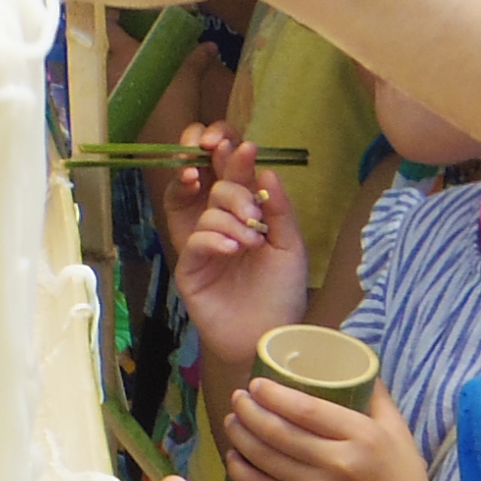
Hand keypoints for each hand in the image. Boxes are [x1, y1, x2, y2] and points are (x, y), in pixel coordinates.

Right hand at [172, 128, 306, 353]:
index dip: (226, 150)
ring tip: (253, 240)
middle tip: (243, 186)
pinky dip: (214, 239)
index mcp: (244, 209)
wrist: (270, 335)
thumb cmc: (281, 291)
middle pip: (210, 179)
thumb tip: (266, 170)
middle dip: (223, 174)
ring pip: (204, 208)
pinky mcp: (190, 267)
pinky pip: (194, 240)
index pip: (228, 168)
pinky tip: (233, 250)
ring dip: (230, 217)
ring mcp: (201, 242)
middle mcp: (219, 220)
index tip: (239, 144)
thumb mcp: (290, 245)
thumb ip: (279, 208)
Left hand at [227, 381, 445, 480]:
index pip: (307, 409)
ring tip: (233, 421)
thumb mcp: (398, 432)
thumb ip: (376, 397)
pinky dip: (243, 472)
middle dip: (251, 412)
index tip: (257, 384)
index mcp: (363, 436)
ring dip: (242, 437)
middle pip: (280, 432)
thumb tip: (355, 361)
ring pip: (267, 458)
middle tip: (239, 399)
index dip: (275, 395)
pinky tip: (234, 457)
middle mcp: (339, 462)